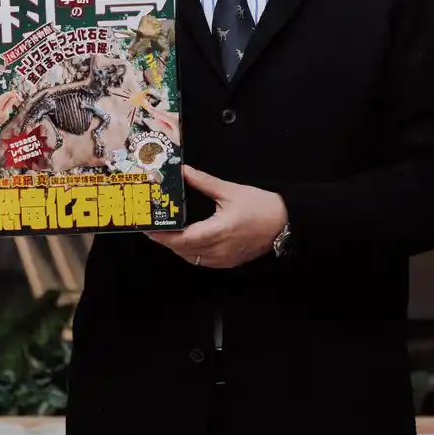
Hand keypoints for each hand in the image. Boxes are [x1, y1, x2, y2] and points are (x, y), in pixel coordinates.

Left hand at [0, 88, 22, 138]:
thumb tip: (15, 98)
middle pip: (6, 95)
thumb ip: (10, 104)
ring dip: (10, 101)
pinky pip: (1, 101)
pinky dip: (6, 103)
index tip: (20, 99)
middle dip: (13, 98)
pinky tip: (8, 108)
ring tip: (14, 106)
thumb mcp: (5, 113)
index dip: (16, 95)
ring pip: (4, 98)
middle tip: (18, 103)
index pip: (9, 93)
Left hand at [148, 166, 287, 268]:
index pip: (182, 239)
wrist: (285, 223)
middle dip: (166, 240)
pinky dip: (191, 252)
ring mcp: (224, 259)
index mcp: (218, 231)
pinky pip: (202, 261)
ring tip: (167, 232)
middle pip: (183, 250)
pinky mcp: (229, 262)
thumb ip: (204, 182)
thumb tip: (185, 172)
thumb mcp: (231, 190)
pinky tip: (188, 240)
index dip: (163, 236)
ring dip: (177, 247)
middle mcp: (219, 250)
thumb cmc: (261, 207)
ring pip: (191, 258)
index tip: (148, 228)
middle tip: (153, 226)